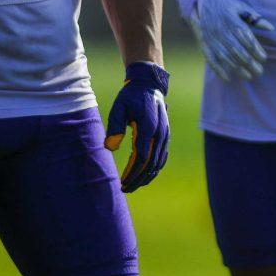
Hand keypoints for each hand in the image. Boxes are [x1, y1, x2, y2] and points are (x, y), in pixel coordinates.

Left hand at [104, 62, 170, 191]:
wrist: (149, 86)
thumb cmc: (131, 97)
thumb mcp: (118, 107)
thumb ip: (114, 126)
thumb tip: (110, 148)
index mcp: (148, 126)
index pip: (141, 157)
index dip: (132, 172)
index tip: (122, 182)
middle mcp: (160, 133)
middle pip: (151, 164)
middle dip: (138, 179)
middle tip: (125, 189)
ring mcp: (165, 135)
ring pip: (158, 163)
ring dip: (146, 177)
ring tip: (133, 185)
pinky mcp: (165, 137)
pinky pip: (161, 158)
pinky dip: (154, 169)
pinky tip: (144, 176)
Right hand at [186, 0, 274, 80]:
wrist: (203, 1)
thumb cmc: (226, 4)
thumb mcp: (241, 6)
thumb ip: (255, 18)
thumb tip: (271, 28)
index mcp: (232, 20)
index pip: (246, 38)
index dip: (255, 49)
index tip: (264, 58)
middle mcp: (221, 30)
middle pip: (237, 49)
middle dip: (249, 62)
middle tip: (260, 71)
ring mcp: (211, 37)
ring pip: (225, 56)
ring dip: (237, 68)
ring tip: (249, 76)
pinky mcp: (204, 43)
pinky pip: (210, 58)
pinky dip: (217, 69)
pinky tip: (227, 78)